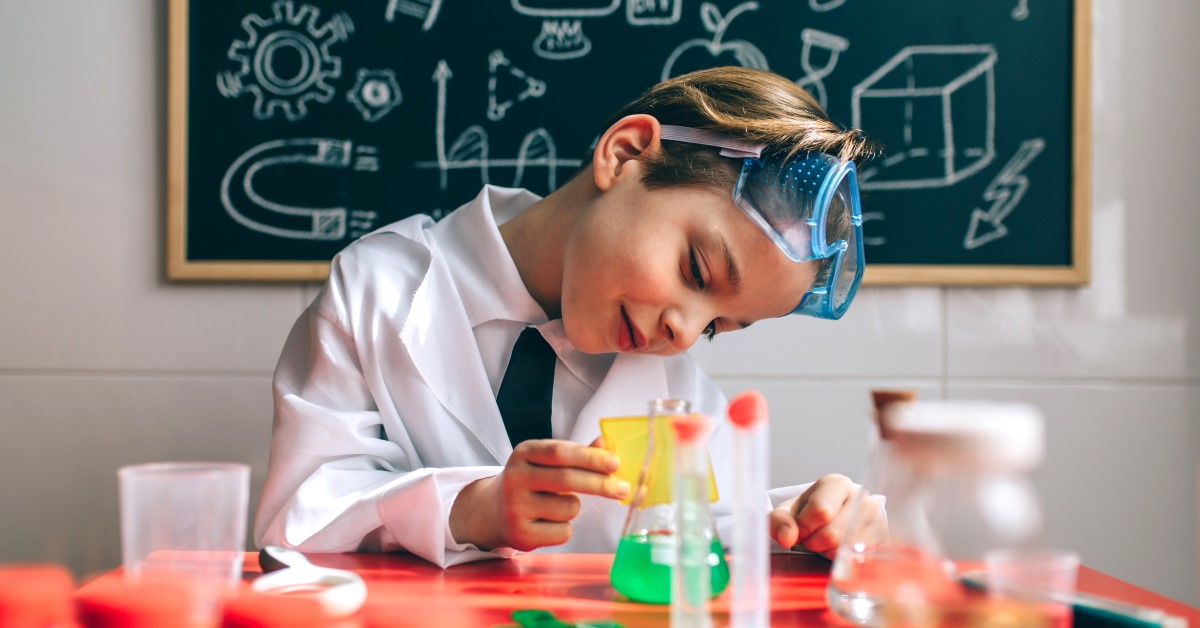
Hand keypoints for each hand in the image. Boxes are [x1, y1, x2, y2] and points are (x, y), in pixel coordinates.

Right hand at [449, 439, 629, 551]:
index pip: (560, 452)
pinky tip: (547, 523)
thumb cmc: (531, 482)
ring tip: (557, 505)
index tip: (615, 463)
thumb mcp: (547, 461)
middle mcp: (515, 478)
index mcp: (524, 453)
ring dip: (575, 508)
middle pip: (567, 479)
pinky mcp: (520, 535)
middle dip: (600, 484)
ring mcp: (515, 508)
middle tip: (623, 489)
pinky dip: (565, 528)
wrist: (493, 511)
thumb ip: (578, 454)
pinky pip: (563, 532)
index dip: (590, 457)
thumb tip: (607, 443)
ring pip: (569, 508)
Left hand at [768, 473, 886, 558]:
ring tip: (827, 543)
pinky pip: (862, 562)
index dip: (803, 528)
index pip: (820, 511)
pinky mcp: (885, 542)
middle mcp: (862, 498)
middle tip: (813, 539)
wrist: (834, 519)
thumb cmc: (810, 514)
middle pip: (833, 535)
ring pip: (847, 551)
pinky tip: (841, 552)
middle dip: (815, 543)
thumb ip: (778, 521)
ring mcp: (878, 520)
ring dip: (829, 554)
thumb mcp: (787, 512)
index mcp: (836, 484)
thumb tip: (787, 537)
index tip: (800, 530)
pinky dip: (846, 563)